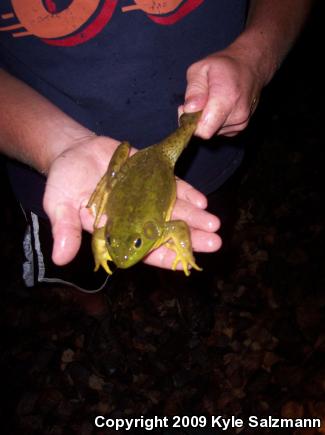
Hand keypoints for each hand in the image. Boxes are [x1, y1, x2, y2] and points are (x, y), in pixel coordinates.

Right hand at [43, 137, 220, 270]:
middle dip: (190, 238)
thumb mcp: (59, 205)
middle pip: (166, 232)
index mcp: (116, 231)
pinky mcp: (151, 175)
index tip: (186, 264)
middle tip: (214, 242)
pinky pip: (172, 185)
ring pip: (174, 210)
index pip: (142, 250)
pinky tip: (201, 200)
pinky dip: (186, 192)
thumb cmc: (64, 181)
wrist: (73, 150)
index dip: (163, 257)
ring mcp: (146, 196)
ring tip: (214, 224)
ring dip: (195, 217)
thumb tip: (60, 259)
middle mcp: (136, 217)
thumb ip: (65, 230)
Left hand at [181, 44, 263, 138]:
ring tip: (211, 101)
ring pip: (211, 132)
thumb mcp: (201, 68)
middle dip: (197, 120)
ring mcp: (241, 123)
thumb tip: (189, 110)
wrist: (251, 67)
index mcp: (227, 99)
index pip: (204, 130)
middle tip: (199, 100)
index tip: (188, 110)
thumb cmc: (225, 66)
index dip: (191, 124)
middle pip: (206, 132)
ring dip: (206, 120)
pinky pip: (218, 131)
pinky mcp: (240, 128)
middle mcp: (237, 115)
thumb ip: (194, 90)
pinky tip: (218, 107)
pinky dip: (214, 122)